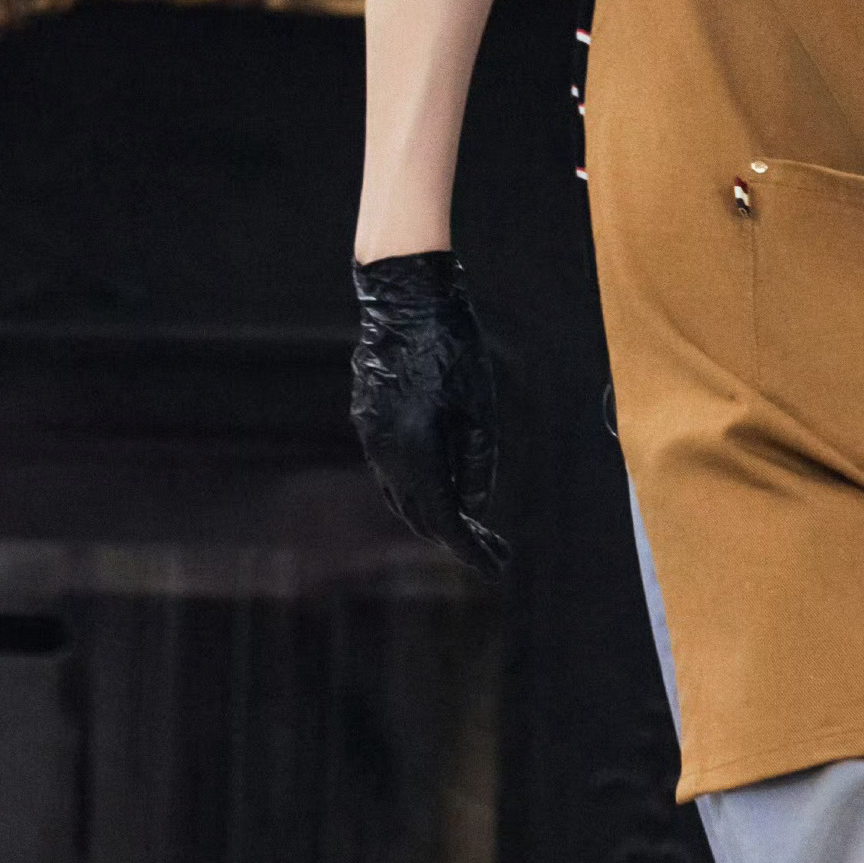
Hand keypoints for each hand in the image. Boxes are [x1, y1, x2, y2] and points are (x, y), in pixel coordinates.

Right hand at [351, 250, 506, 574]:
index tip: (496, 565)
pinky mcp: (367, 416)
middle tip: (490, 547)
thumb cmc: (451, 346)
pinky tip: (438, 481)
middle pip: (420, 515)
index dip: (472, 549)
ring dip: (432, 513)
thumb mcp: (479, 406)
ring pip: (400, 494)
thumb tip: (475, 506)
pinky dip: (415, 485)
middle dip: (455, 536)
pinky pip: (390, 468)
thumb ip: (478, 463)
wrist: (405, 297)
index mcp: (416, 454)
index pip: (446, 521)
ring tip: (467, 523)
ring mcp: (371, 435)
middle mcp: (386, 453)